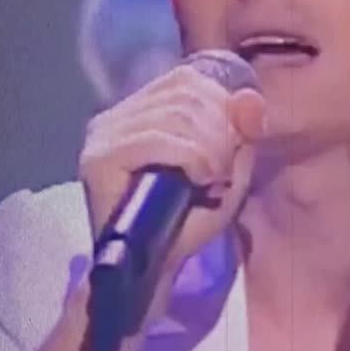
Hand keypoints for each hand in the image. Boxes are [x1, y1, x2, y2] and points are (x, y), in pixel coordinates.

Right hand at [79, 64, 265, 280]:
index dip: (222, 106)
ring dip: (210, 149)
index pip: (188, 79)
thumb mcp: (229, 172)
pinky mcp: (98, 159)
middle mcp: (116, 115)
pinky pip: (158, 139)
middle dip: (220, 132)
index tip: (232, 148)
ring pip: (177, 115)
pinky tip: (199, 180)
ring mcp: (103, 135)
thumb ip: (243, 132)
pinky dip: (191, 157)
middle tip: (221, 172)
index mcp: (141, 110)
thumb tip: (251, 98)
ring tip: (211, 180)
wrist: (152, 271)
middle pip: (186, 94)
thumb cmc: (187, 222)